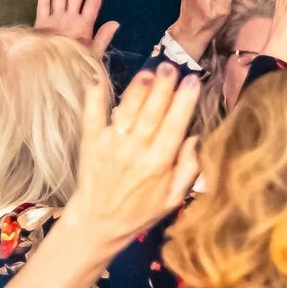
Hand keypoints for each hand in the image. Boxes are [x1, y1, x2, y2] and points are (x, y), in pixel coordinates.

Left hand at [35, 0, 117, 57]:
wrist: (49, 70)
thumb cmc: (75, 65)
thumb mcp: (94, 55)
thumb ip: (103, 38)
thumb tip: (115, 23)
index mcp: (85, 27)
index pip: (92, 4)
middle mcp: (69, 19)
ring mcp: (54, 19)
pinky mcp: (41, 22)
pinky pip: (42, 4)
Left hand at [65, 66, 202, 254]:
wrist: (99, 221)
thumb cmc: (141, 210)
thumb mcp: (173, 198)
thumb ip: (187, 169)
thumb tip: (195, 138)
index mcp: (159, 165)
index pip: (175, 126)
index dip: (184, 102)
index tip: (192, 81)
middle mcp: (135, 151)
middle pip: (152, 113)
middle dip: (163, 87)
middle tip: (171, 66)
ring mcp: (111, 144)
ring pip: (128, 110)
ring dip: (138, 88)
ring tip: (149, 71)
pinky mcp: (90, 141)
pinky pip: (93, 114)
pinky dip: (97, 96)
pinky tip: (101, 79)